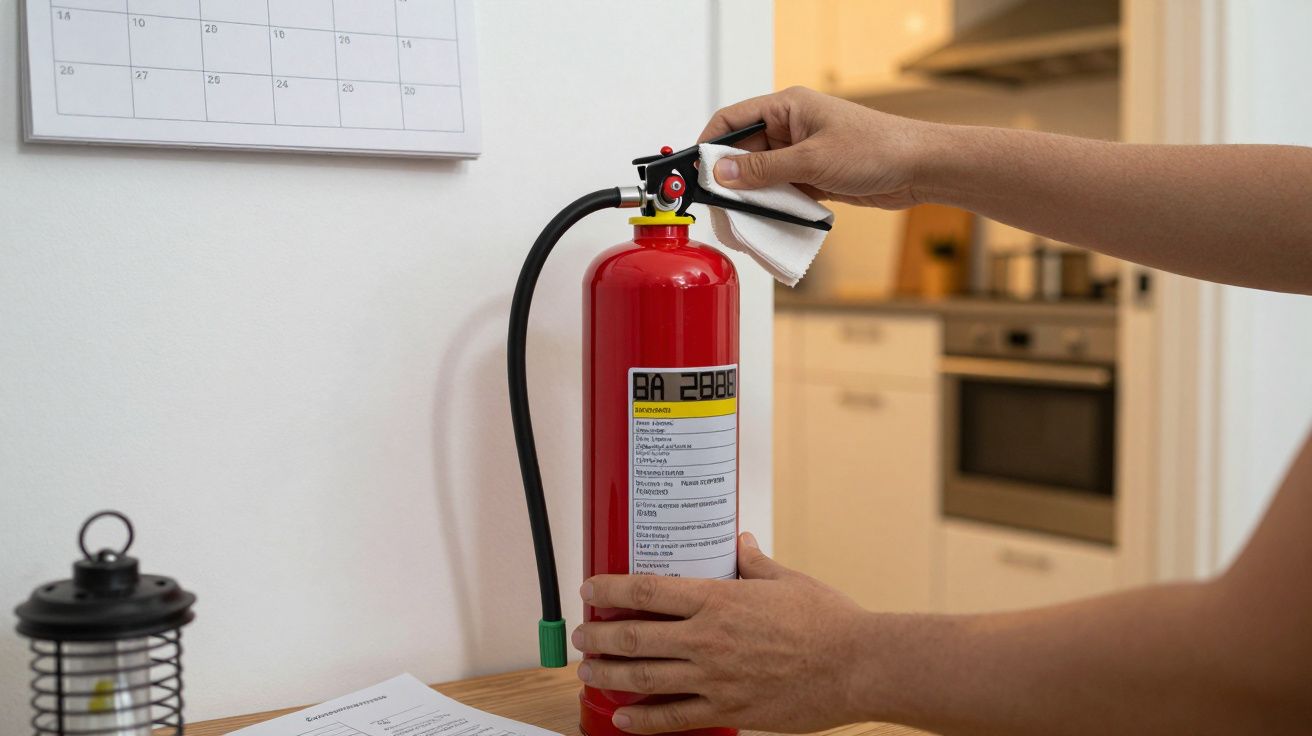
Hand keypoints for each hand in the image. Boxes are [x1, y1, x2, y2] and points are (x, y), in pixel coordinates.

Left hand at [572, 533, 875, 733]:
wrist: (858, 666)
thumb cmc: (828, 621)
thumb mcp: (787, 579)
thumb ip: (754, 562)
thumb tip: (739, 542)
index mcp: (719, 600)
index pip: (647, 590)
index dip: (609, 589)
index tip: (589, 589)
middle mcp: (708, 639)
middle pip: (634, 637)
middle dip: (598, 636)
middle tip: (582, 635)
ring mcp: (715, 679)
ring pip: (644, 679)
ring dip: (609, 674)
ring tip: (588, 670)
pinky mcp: (729, 710)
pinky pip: (674, 718)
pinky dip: (642, 720)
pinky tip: (622, 717)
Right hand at [698, 86, 936, 209]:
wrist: (919, 169)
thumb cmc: (876, 148)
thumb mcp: (812, 160)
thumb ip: (764, 169)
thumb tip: (723, 173)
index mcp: (788, 107)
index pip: (732, 120)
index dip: (710, 144)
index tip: (696, 172)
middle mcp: (790, 128)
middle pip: (743, 152)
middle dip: (728, 177)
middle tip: (717, 204)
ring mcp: (801, 154)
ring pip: (760, 176)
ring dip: (750, 196)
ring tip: (740, 218)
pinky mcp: (812, 177)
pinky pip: (780, 192)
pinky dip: (771, 207)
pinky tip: (766, 221)